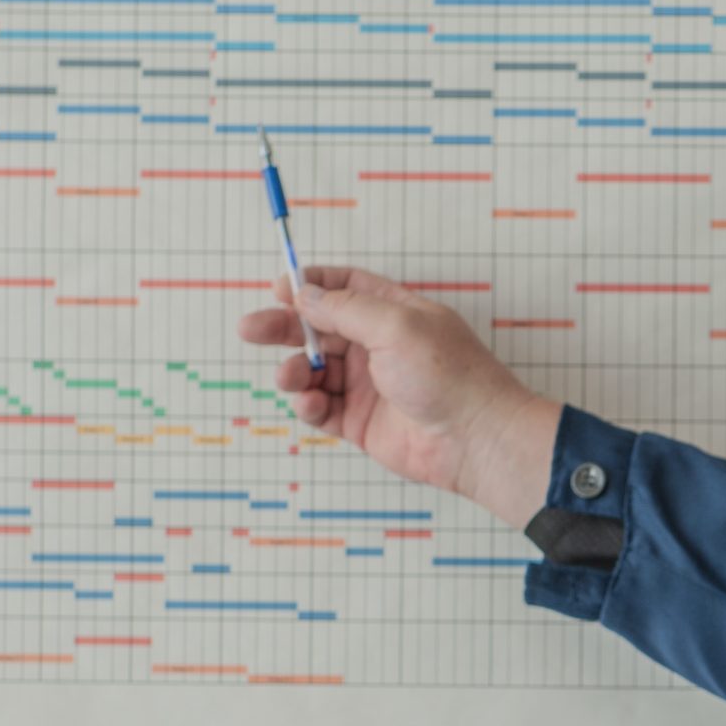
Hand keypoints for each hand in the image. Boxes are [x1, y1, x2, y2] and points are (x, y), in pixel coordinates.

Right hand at [238, 265, 561, 527]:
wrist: (474, 439)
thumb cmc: (449, 375)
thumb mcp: (396, 325)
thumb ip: (346, 309)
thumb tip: (306, 293)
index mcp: (393, 312)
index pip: (344, 288)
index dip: (310, 286)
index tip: (279, 288)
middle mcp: (379, 346)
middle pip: (319, 328)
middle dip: (284, 327)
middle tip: (251, 329)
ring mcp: (369, 385)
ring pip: (314, 370)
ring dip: (294, 371)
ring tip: (291, 378)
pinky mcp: (361, 422)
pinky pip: (321, 408)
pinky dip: (308, 404)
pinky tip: (312, 403)